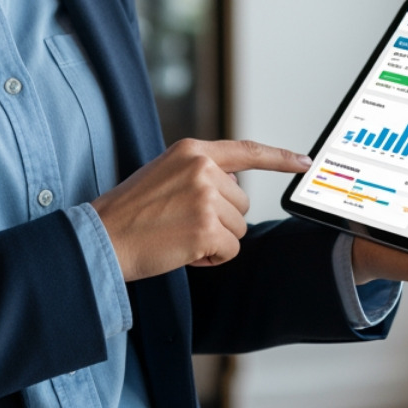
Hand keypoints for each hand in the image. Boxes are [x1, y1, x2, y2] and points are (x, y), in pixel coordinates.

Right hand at [91, 138, 310, 280]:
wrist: (102, 237)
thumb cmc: (131, 212)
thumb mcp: (165, 174)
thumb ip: (201, 173)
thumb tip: (235, 187)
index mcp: (192, 150)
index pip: (246, 150)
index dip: (280, 158)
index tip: (305, 161)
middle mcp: (203, 168)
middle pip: (242, 203)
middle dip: (220, 220)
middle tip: (181, 224)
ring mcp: (206, 197)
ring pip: (238, 229)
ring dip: (215, 240)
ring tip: (178, 236)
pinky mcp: (207, 227)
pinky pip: (231, 250)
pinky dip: (212, 258)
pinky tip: (184, 252)